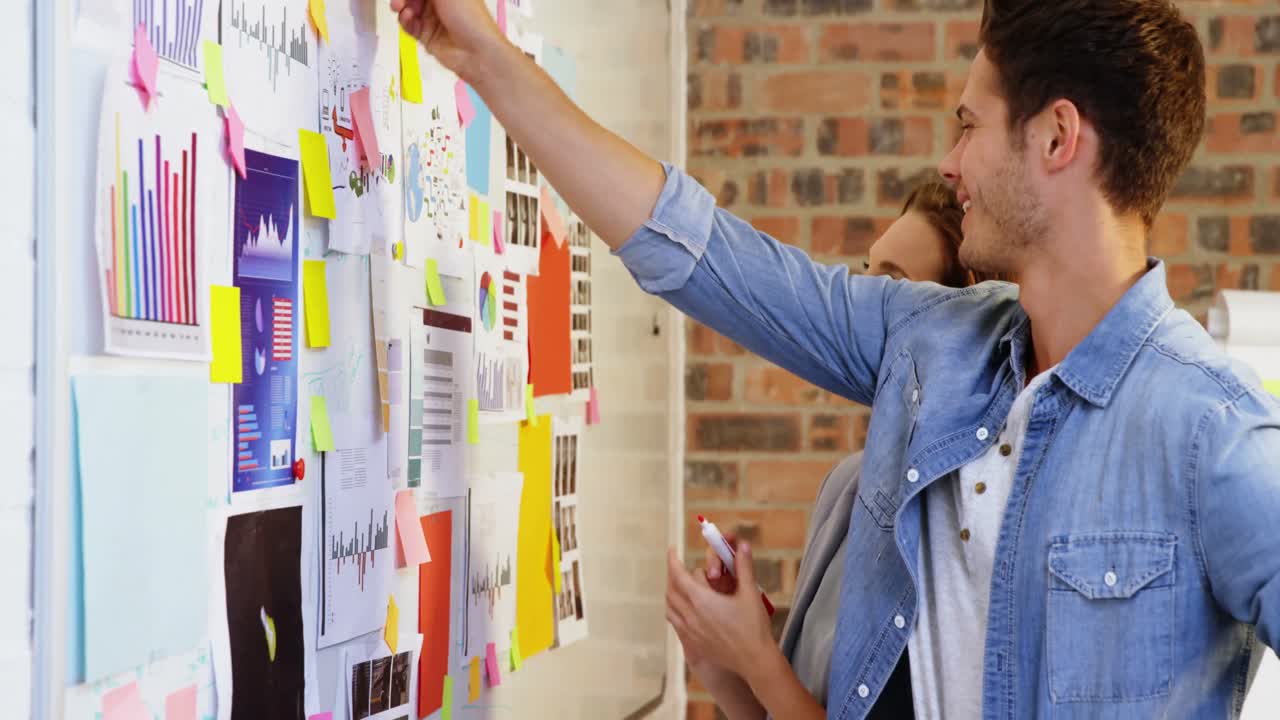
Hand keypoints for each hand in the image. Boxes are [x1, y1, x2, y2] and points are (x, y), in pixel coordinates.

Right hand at [390, 0, 503, 78]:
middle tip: (399, 0)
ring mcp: (432, 18)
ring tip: (400, 8)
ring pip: (408, 8)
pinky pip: (408, 25)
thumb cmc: (471, 18)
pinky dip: (405, 20)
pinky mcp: (426, 35)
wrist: (476, 52)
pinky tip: (408, 18)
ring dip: (402, 6)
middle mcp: (441, 3)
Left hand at [665, 543, 775, 679]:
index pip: (678, 574)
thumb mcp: (750, 592)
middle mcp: (690, 615)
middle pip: (671, 590)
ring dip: (672, 594)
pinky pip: (675, 623)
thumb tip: (743, 545)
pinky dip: (675, 611)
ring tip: (682, 586)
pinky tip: (686, 609)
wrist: (754, 660)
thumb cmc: (753, 626)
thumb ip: (744, 566)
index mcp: (701, 600)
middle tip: (681, 567)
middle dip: (673, 575)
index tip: (672, 550)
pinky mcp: (693, 643)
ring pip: (670, 608)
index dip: (672, 560)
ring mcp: (689, 631)